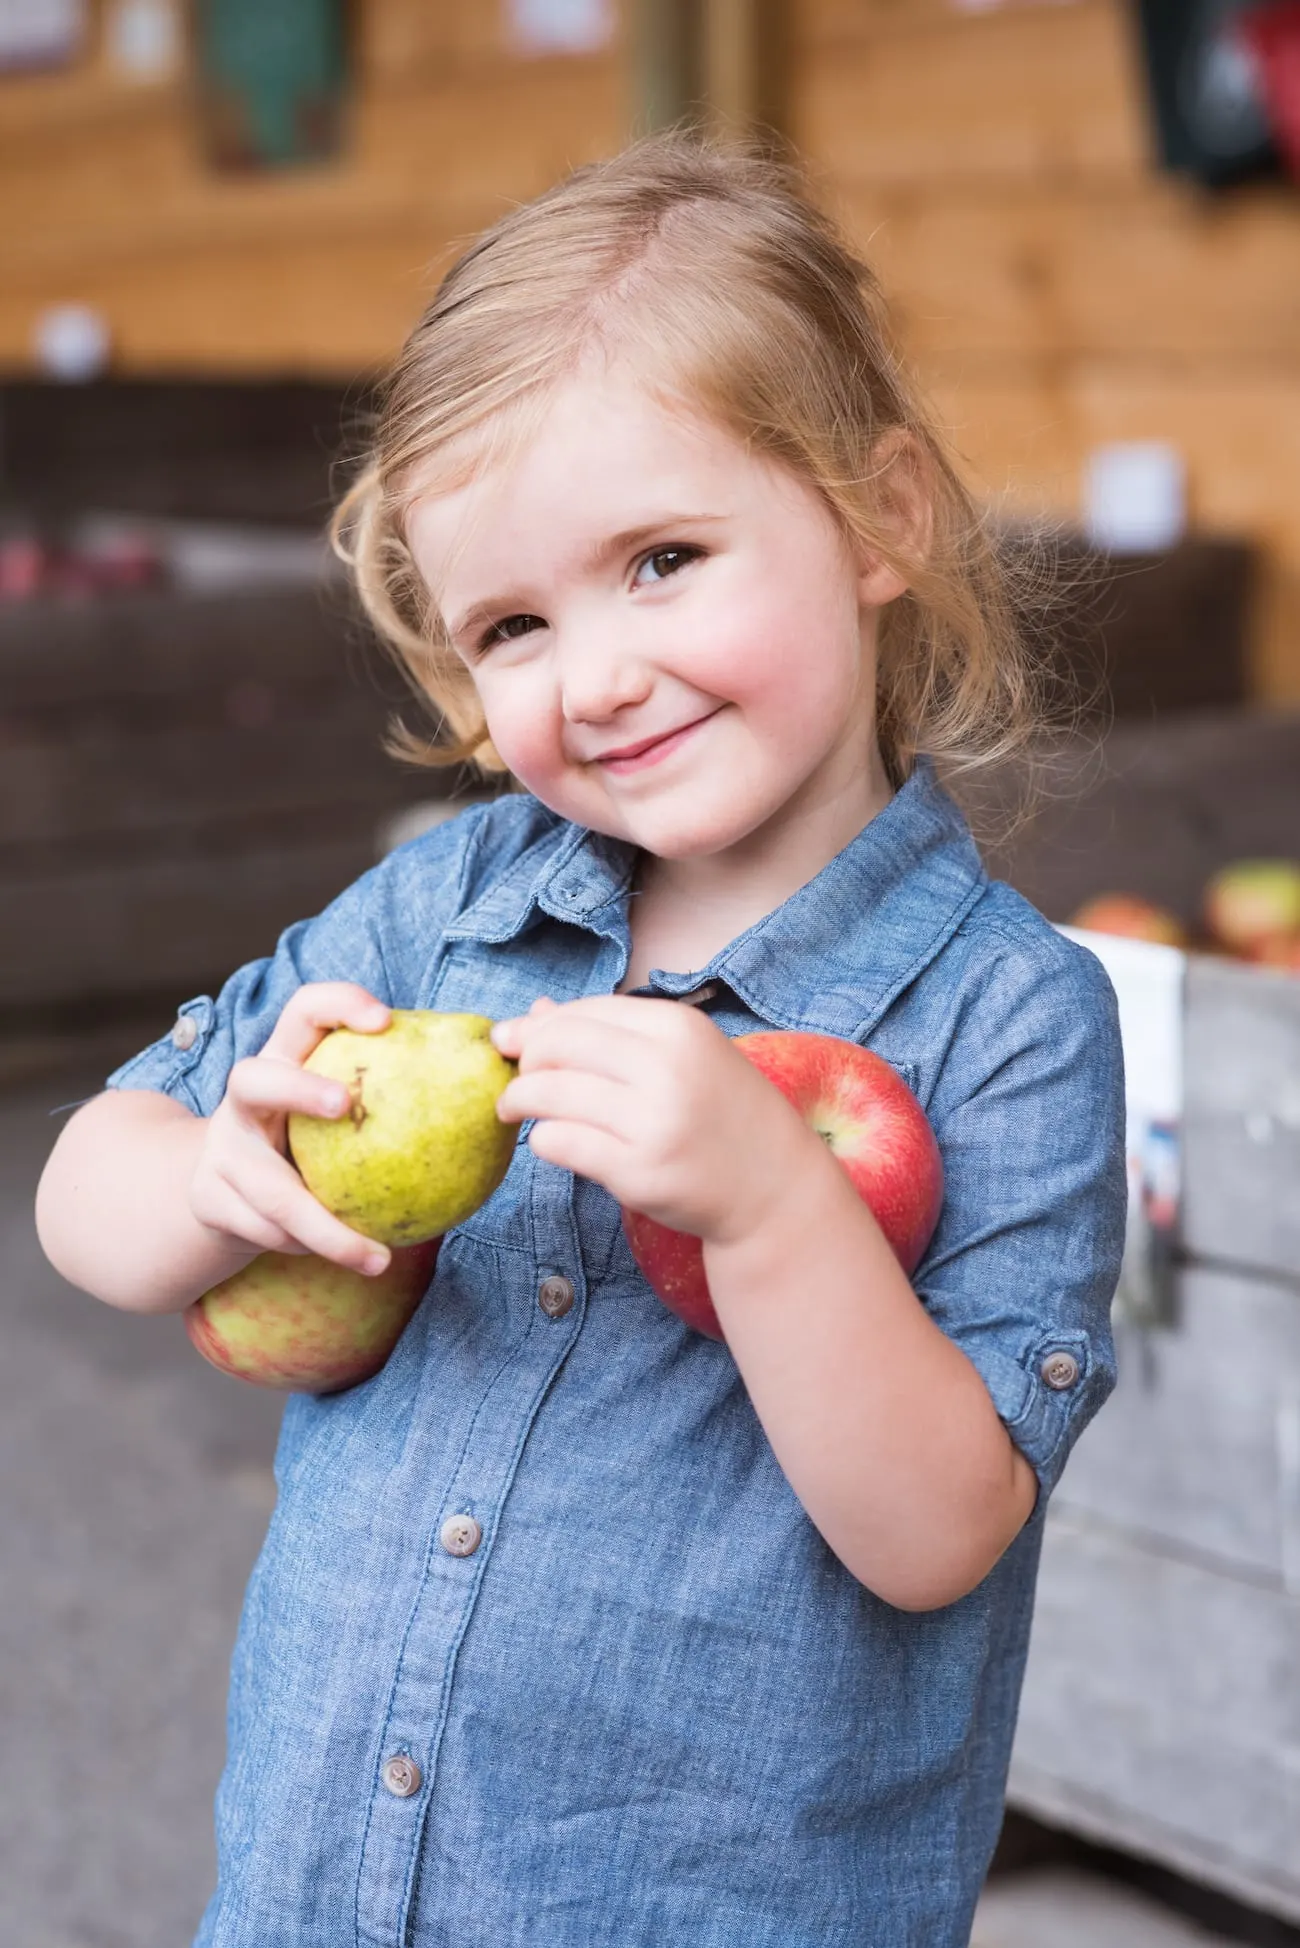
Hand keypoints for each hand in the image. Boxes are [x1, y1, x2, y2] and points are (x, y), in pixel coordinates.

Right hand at [189, 982, 393, 1275]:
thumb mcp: (337, 1115)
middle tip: (346, 1104)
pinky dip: (309, 1248)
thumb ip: (398, 1096)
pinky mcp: (209, 1199)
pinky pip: (265, 1232)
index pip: (304, 1010)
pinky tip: (351, 1258)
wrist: (221, 1196)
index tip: (385, 1020)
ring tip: (377, 1259)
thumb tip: (499, 1084)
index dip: (338, 1003)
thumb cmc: (309, 1146)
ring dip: (324, 1228)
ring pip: (269, 1189)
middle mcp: (243, 1098)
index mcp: (285, 1061)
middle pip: (253, 1078)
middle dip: (297, 1089)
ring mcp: (221, 1149)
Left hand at [492, 996, 829, 1245]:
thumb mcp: (679, 1056)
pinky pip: (560, 1143)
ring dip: (520, 1100)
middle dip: (523, 1061)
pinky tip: (551, 1140)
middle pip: (558, 1046)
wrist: (773, 1185)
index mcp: (679, 1027)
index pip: (583, 1012)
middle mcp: (667, 1068)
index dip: (538, 1027)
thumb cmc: (720, 1113)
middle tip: (515, 1080)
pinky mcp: (640, 1172)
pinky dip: (543, 1139)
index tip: (513, 1043)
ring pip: (550, 1094)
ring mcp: (654, 1122)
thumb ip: (610, 1032)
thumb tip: (534, 1013)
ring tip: (516, 1110)